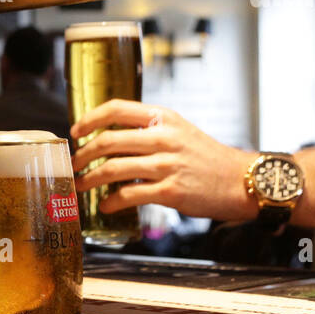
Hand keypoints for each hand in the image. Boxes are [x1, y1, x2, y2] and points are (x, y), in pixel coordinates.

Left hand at [71, 100, 257, 220]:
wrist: (240, 181)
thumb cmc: (205, 157)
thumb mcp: (179, 131)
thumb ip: (147, 131)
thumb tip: (107, 139)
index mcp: (163, 117)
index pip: (117, 108)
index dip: (90, 119)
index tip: (75, 132)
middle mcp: (164, 137)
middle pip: (108, 140)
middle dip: (83, 155)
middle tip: (74, 165)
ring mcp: (167, 165)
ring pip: (114, 169)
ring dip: (90, 179)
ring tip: (82, 186)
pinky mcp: (171, 191)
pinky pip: (129, 195)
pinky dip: (111, 201)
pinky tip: (106, 205)